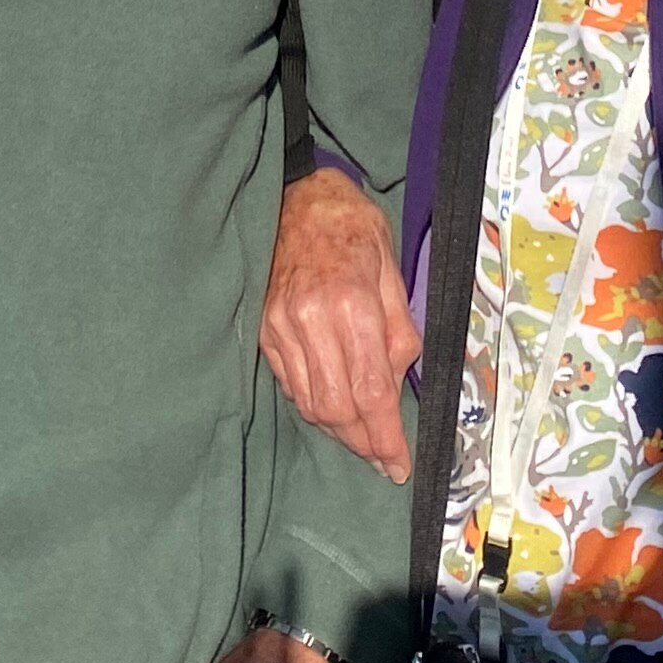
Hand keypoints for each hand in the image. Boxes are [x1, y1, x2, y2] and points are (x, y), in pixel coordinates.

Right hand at [258, 169, 412, 477]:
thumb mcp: (390, 268)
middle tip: (382, 457)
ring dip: (337, 430)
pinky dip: (313, 404)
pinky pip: (290, 384)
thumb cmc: (352, 226)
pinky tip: (332, 405)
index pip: (371, 391)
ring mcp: (280, 328)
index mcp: (351, 304)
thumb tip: (398, 384)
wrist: (295, 197)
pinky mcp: (263, 331)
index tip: (398, 465)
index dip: (386, 437)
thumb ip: (399, 330)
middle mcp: (311, 322)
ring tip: (361, 437)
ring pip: (309, 403)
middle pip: (336, 408)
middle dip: (361, 442)